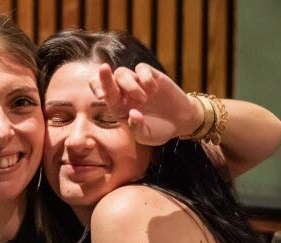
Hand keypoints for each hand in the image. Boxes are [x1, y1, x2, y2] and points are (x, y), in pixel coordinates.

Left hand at [88, 63, 202, 145]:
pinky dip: (145, 77)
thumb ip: (137, 128)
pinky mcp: (152, 75)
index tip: (100, 95)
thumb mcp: (147, 136)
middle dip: (104, 77)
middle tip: (105, 72)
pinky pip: (142, 68)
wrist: (181, 121)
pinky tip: (154, 89)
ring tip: (144, 99)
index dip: (98, 90)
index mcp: (118, 107)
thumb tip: (133, 113)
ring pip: (122, 72)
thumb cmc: (159, 130)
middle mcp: (124, 93)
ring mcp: (138, 83)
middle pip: (109, 79)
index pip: (104, 94)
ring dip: (130, 84)